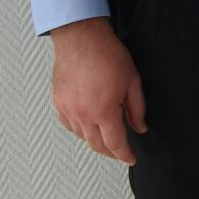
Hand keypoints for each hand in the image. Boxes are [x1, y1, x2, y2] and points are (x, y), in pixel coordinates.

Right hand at [49, 17, 145, 164]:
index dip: (124, 154)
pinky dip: (79, 130)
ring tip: (107, 139)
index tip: (130, 158)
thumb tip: (139, 127)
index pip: (115, 143)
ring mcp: (68, 110)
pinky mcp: (58, 103)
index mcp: (104, 111)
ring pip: (82, 136)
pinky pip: (69, 125)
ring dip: (95, 141)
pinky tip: (88, 126)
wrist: (82, 39)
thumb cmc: (107, 55)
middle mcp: (83, 114)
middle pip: (97, 145)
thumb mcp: (132, 81)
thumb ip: (136, 108)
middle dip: (110, 152)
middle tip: (120, 152)